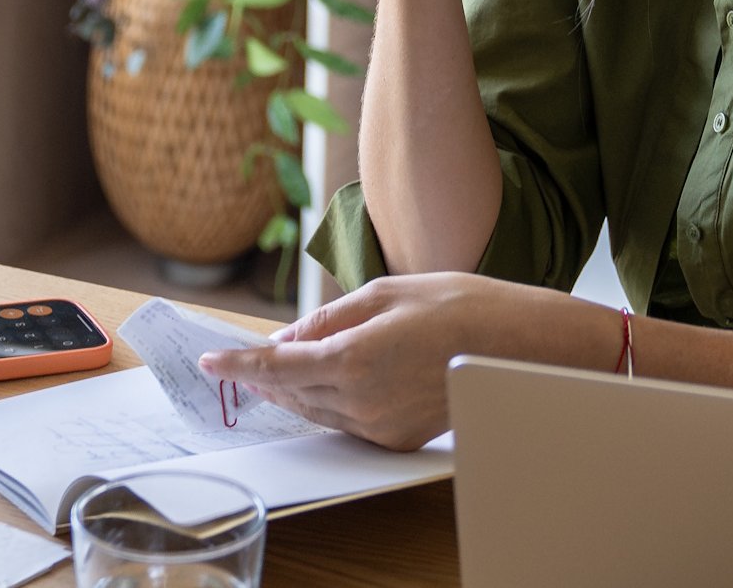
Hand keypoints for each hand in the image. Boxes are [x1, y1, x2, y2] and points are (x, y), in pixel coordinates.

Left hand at [197, 273, 614, 451]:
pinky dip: (326, 403)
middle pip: (290, 393)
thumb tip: (290, 336)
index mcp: (354, 358)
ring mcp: (380, 425)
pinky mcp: (398, 438)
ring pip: (315, 411)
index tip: (210, 359)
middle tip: (235, 361)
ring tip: (272, 370)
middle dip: (261, 376)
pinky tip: (322, 384)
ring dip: (291, 391)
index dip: (238, 363)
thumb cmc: (461, 306)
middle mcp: (362, 401)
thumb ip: (331, 319)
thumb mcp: (387, 293)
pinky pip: (346, 422)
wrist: (522, 347)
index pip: (276, 365)